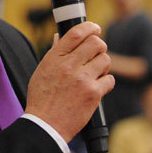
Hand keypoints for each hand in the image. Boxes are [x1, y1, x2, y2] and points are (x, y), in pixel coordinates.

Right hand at [24, 22, 113, 142]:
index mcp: (55, 58)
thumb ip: (54, 53)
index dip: (90, 27)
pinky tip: (97, 88)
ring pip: (106, 60)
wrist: (45, 125)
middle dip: (100, 47)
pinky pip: (109, 79)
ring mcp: (82, 79)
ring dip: (103, 65)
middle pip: (96, 43)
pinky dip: (106, 83)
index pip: (76, 33)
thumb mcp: (42, 71)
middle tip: (97, 55)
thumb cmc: (42, 99)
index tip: (95, 29)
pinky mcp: (93, 94)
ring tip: (95, 73)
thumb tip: (60, 37)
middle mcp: (69, 65)